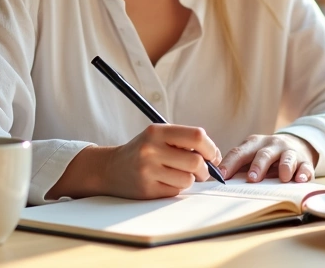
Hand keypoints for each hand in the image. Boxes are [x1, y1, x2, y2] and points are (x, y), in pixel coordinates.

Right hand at [104, 124, 221, 199]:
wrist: (110, 168)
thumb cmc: (142, 151)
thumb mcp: (158, 136)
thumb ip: (184, 141)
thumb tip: (215, 157)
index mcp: (157, 131)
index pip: (197, 136)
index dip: (210, 148)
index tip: (212, 156)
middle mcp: (151, 149)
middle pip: (195, 162)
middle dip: (203, 169)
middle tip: (200, 171)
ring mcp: (147, 170)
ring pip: (187, 180)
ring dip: (188, 180)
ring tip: (177, 175)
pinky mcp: (146, 190)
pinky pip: (175, 191)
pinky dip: (176, 188)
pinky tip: (164, 182)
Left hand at [218, 133, 316, 183]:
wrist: (295, 144)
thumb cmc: (266, 155)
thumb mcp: (251, 155)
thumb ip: (237, 166)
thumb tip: (215, 181)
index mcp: (254, 144)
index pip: (240, 152)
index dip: (230, 164)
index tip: (221, 176)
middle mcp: (272, 145)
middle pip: (263, 154)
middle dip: (258, 166)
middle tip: (252, 178)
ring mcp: (289, 152)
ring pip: (287, 158)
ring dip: (284, 167)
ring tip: (283, 178)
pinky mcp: (304, 161)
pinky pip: (305, 166)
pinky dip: (304, 173)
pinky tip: (301, 179)